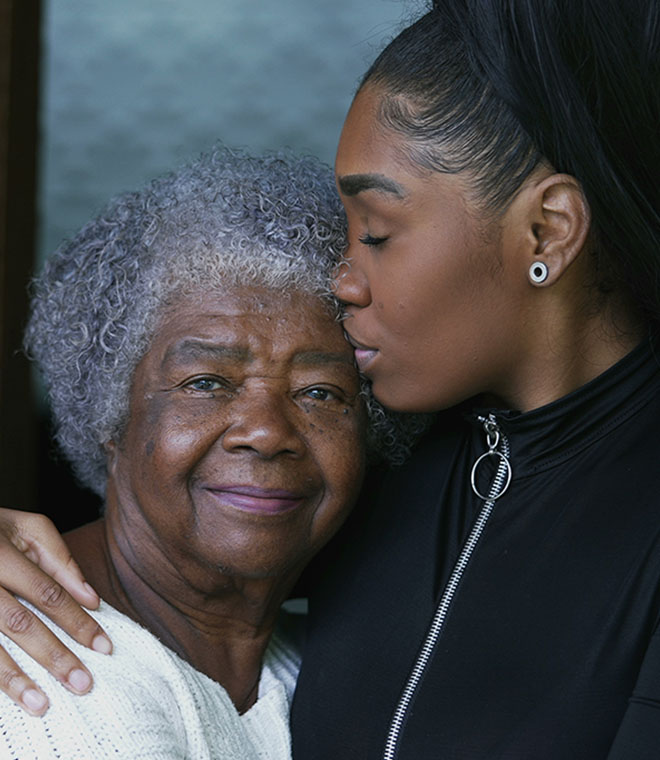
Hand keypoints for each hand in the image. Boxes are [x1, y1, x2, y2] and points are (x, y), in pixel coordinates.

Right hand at [0, 509, 112, 714]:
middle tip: (83, 684)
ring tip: (42, 705)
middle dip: (54, 655)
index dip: (78, 621)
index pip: (49, 594)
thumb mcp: (28, 530)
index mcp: (1, 552)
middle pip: (20, 623)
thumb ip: (61, 562)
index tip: (104, 647)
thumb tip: (93, 600)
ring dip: (14, 680)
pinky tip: (8, 699)